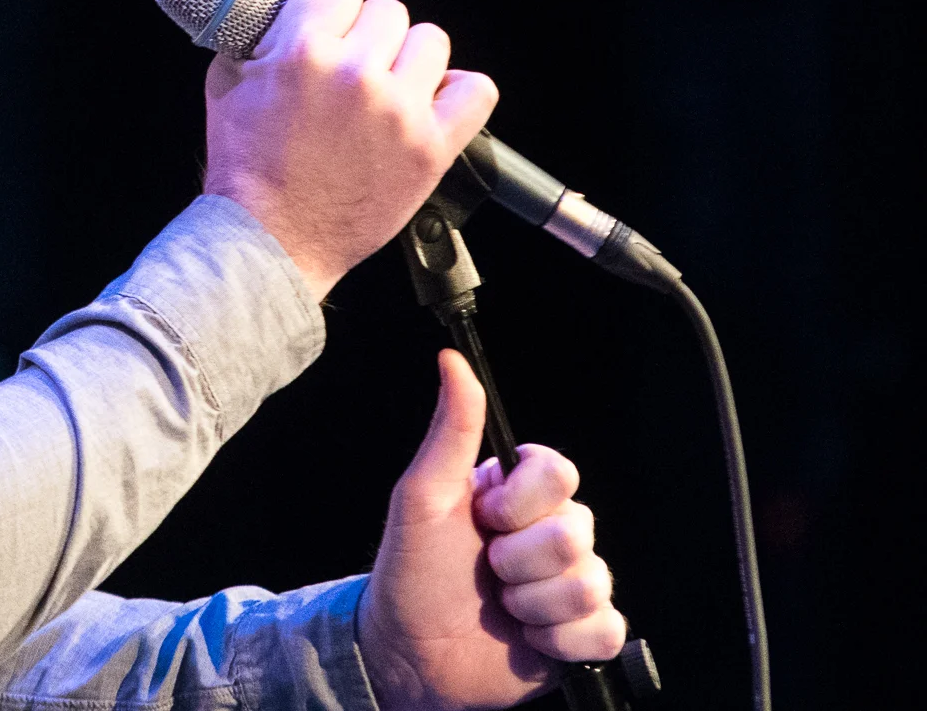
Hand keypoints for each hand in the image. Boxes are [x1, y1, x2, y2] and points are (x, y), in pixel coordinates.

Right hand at [200, 0, 495, 296]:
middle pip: (388, 11)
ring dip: (409, 60)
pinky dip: (457, 94)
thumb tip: (281, 3)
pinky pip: (476, 92)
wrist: (271, 241)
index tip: (333, 18)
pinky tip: (429, 104)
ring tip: (387, 88)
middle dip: (367, 35)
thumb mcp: (226, 84)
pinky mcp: (430, 149)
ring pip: (431, 42)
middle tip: (350, 67)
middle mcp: (354, 75)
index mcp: (302, 51)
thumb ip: (257, 34)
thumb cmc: (247, 170)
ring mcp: (398, 112)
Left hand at [359, 351, 626, 710]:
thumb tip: (452, 359)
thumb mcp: (422, 496)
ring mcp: (569, 585)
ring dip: (533, 605)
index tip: (486, 519)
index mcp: (518, 496)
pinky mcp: (580, 634)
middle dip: (520, 562)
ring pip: (592, 585)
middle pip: (579, 533)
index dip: (525, 503)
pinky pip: (605, 630)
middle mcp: (550, 534)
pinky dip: (560, 641)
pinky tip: (528, 638)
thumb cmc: (409, 571)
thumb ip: (450, 430)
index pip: (561, 473)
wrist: (409, 655)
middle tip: (486, 572)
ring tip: (501, 607)